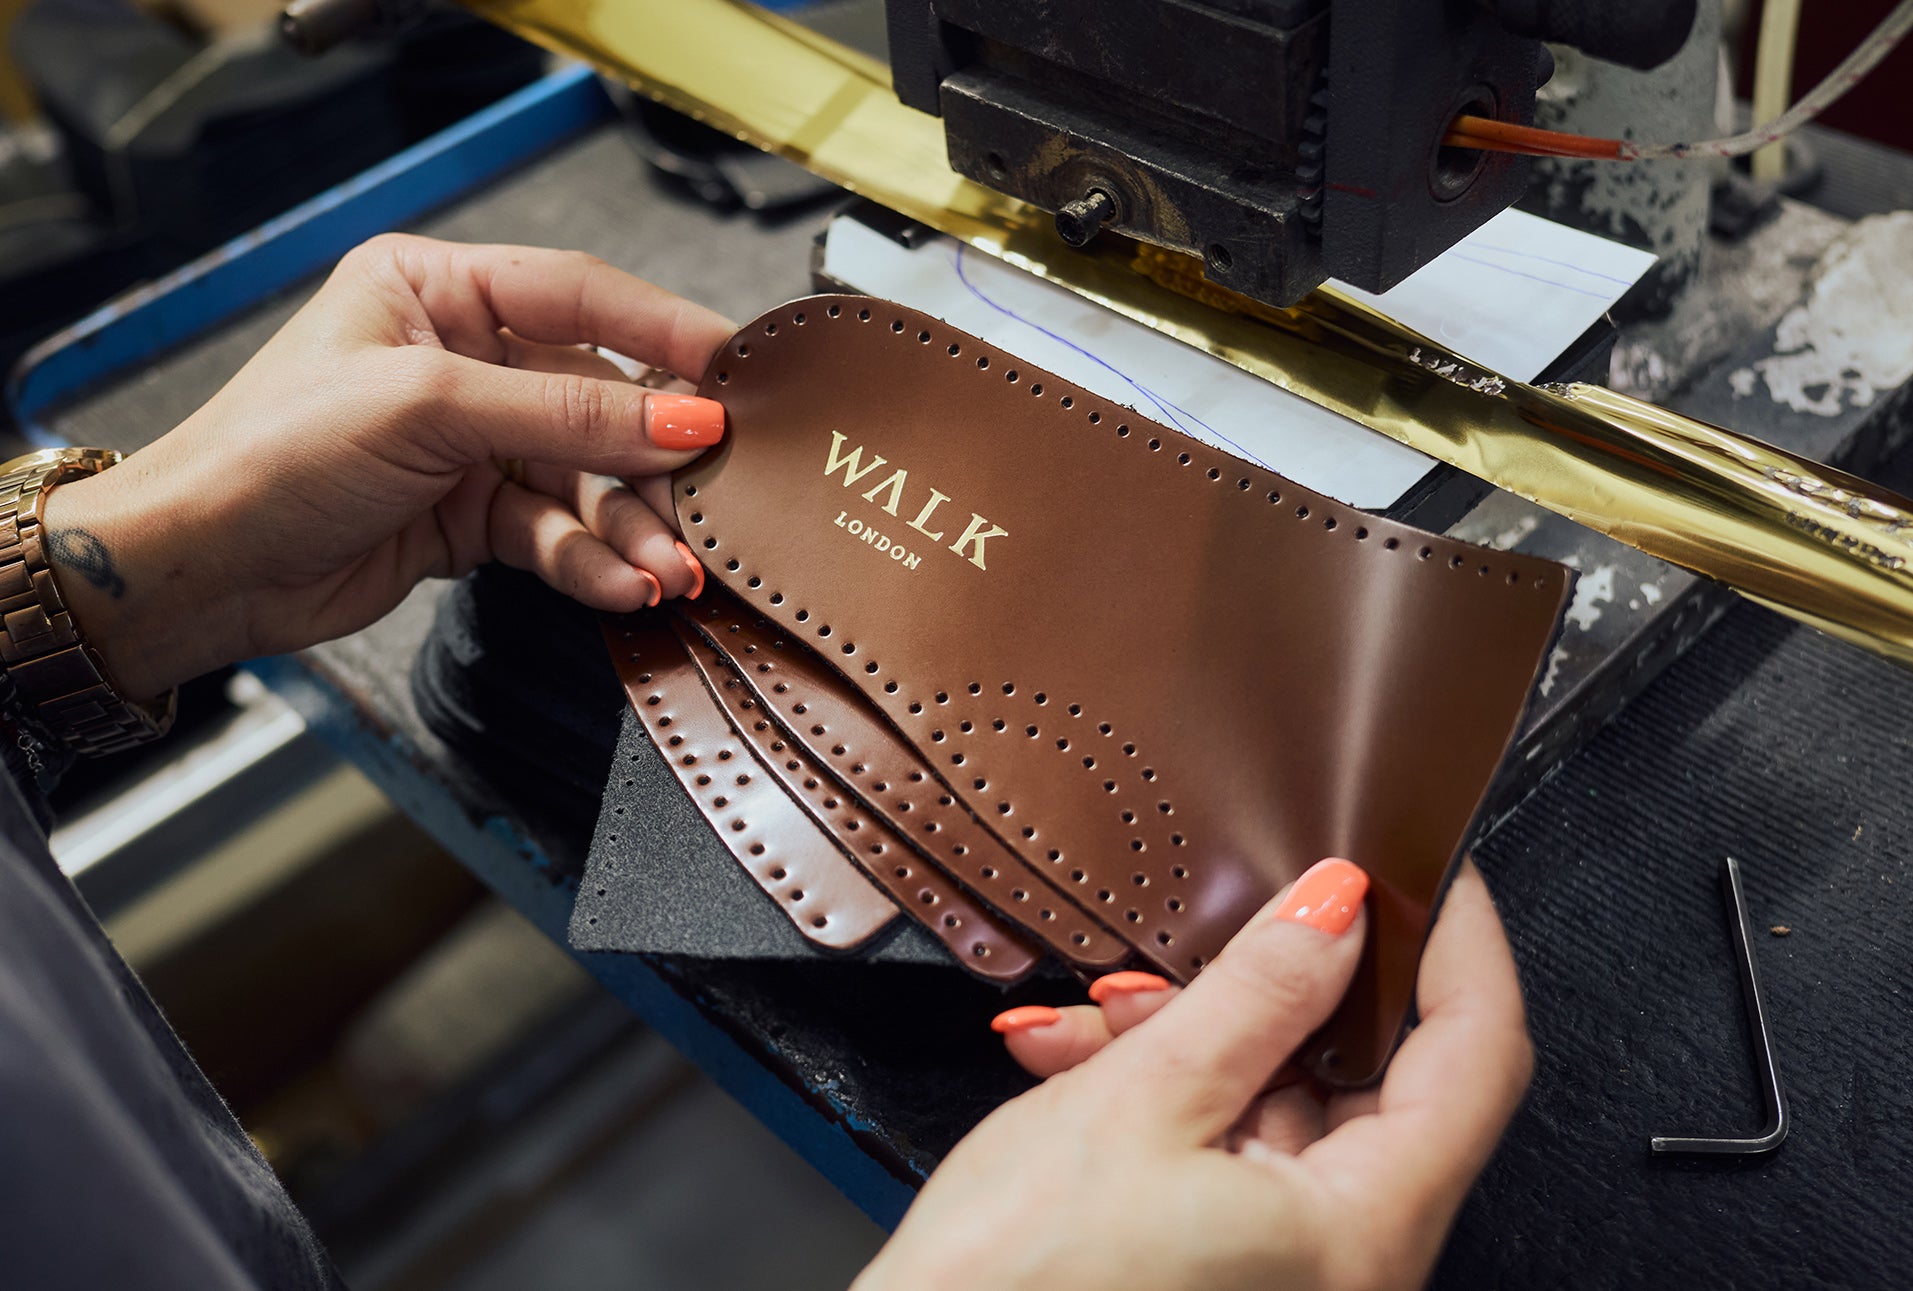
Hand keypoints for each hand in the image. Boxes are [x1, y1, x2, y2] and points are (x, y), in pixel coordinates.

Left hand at [37, 234, 736, 699]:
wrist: (201, 568)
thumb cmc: (272, 453)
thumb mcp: (430, 409)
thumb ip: (566, 412)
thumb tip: (683, 419)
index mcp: (437, 289)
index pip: (578, 294)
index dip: (661, 330)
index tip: (734, 370)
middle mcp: (462, 359)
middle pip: (594, 399)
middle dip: (649, 459)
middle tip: (708, 499)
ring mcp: (470, 442)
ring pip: (584, 478)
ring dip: (629, 527)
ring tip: (670, 570)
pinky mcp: (471, 515)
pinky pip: (555, 531)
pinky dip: (591, 560)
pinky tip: (622, 585)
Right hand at [854, 859, 1530, 1290]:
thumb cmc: (1016, 1285)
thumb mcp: (1140, 1101)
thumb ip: (1256, 995)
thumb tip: (1337, 914)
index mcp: (1362, 1234)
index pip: (1477, 1056)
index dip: (1459, 945)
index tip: (1429, 869)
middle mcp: (1350, 1267)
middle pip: (1373, 1079)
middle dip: (1282, 989)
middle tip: (1225, 928)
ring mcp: (1292, 1269)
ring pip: (1286, 1103)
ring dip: (1200, 1036)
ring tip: (1105, 1014)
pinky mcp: (1233, 1265)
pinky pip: (1234, 1146)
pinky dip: (1171, 1092)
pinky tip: (1087, 1059)